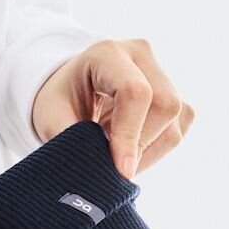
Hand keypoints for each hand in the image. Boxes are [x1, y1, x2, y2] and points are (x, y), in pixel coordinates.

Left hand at [32, 38, 194, 179]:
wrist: (70, 90)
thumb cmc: (60, 101)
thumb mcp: (51, 119)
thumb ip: (71, 141)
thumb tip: (97, 175)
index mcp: (107, 54)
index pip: (135, 92)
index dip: (130, 135)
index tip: (121, 171)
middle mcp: (140, 56)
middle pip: (164, 106)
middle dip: (140, 146)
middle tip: (110, 165)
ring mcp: (161, 73)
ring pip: (176, 123)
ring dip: (147, 152)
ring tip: (114, 154)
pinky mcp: (174, 94)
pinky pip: (178, 130)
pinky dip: (155, 150)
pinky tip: (130, 149)